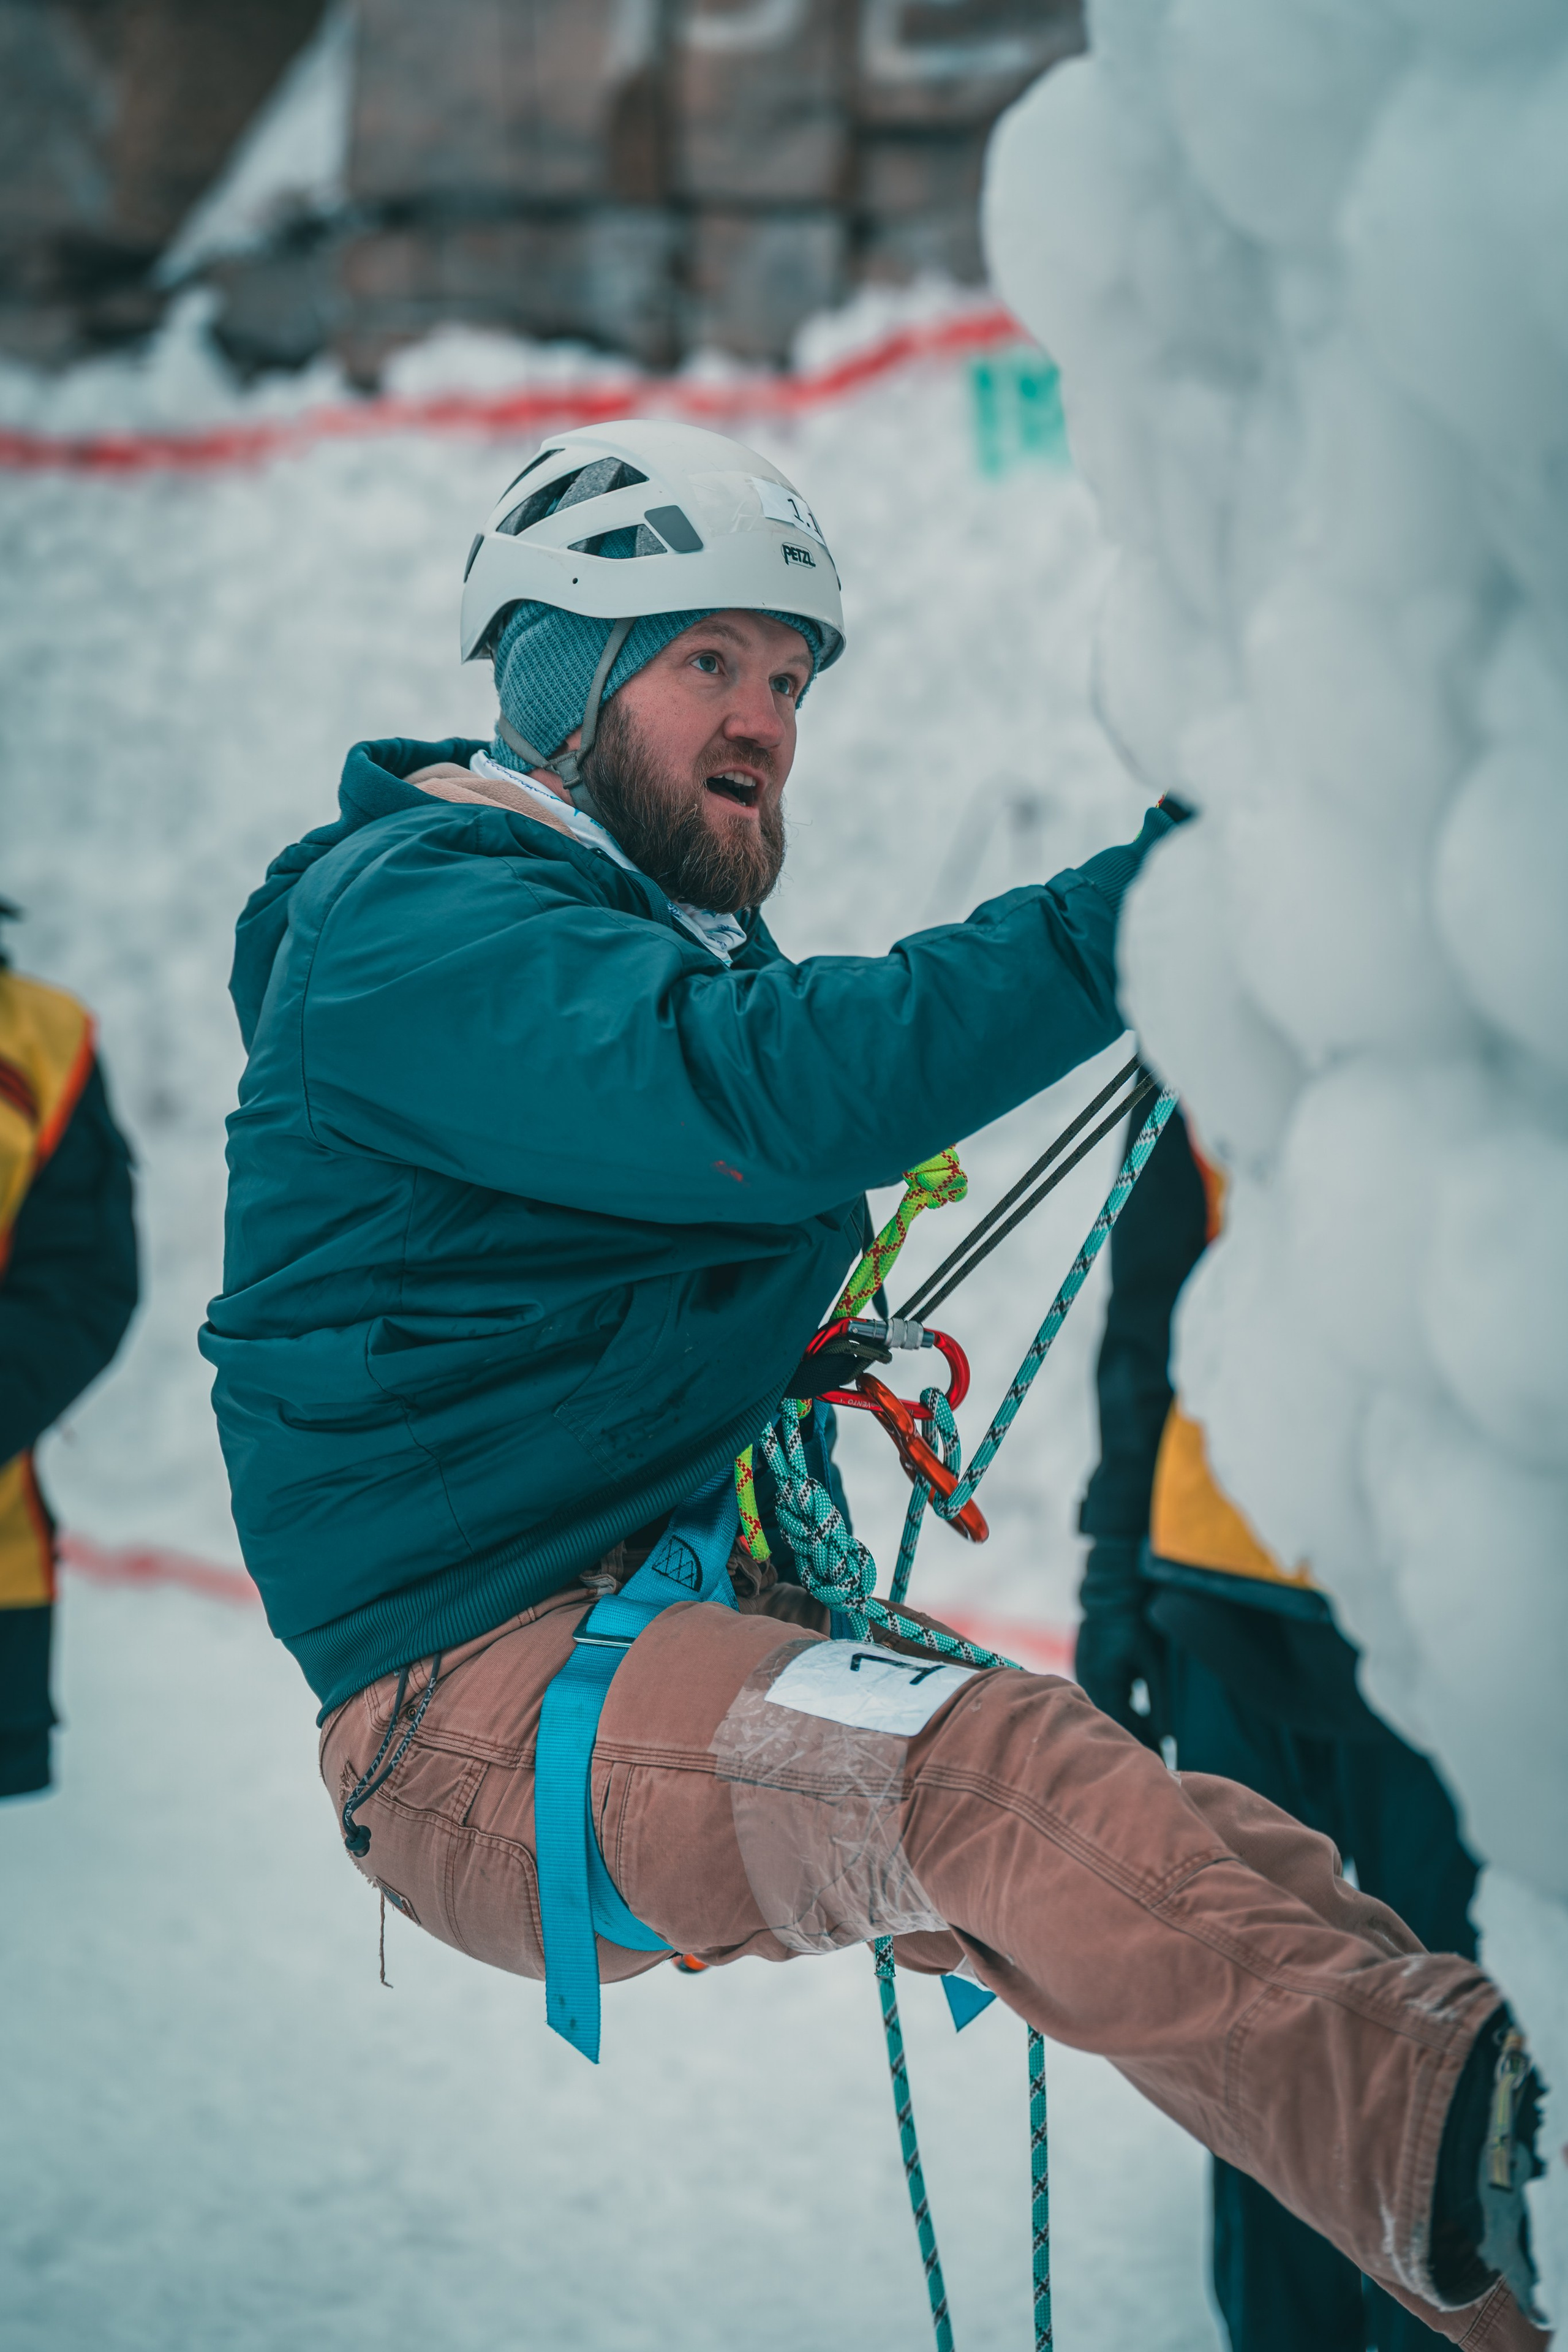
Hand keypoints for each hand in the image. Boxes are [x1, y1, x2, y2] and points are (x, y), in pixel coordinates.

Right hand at [1074, 1537, 1166, 1748]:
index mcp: (1104, 1681)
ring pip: (1105, 1707)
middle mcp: (1089, 1679)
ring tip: (1148, 1734)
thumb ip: (1159, 1699)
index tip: (1161, 1757)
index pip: (1122, 1724)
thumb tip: (1166, 1735)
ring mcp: (1085, 1671)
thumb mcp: (1152, 1662)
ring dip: (1124, 1720)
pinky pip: (1101, 1693)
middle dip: (1133, 1735)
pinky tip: (1134, 1710)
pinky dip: (1117, 1704)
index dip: (1141, 1742)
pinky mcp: (1087, 1664)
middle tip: (1158, 1751)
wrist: (1111, 1592)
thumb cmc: (1135, 1624)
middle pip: (1112, 1719)